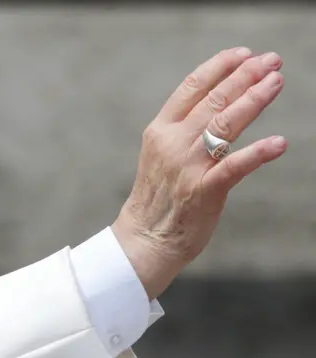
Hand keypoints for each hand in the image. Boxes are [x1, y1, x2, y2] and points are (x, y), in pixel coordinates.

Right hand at [112, 47, 286, 299]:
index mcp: (159, 131)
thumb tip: (214, 107)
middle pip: (213, 100)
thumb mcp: (161, 156)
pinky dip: (257, 153)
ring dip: (254, 100)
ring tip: (276, 82)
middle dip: (245, 77)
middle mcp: (172, 143)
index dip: (219, 67)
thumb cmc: (158, 199)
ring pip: (225, 124)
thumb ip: (183, 132)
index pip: (191, 88)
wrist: (145, 239)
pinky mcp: (203, 191)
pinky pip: (234, 167)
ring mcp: (187, 166)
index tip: (243, 54)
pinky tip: (278, 143)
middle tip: (270, 61)